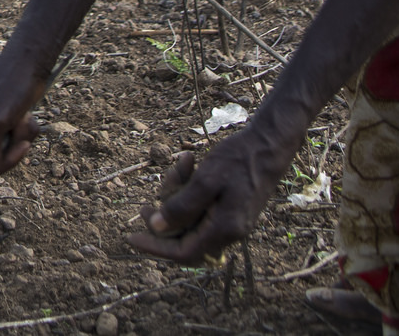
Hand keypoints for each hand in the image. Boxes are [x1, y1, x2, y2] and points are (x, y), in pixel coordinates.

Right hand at [0, 56, 46, 214]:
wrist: (28, 65)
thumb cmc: (9, 89)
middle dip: (7, 159)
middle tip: (22, 144)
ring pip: (2, 157)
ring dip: (18, 145)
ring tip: (24, 125)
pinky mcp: (2, 126)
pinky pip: (12, 145)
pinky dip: (23, 136)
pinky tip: (26, 119)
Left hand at [126, 129, 292, 262]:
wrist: (268, 145)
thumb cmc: (239, 160)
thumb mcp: (206, 180)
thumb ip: (181, 208)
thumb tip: (156, 228)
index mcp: (224, 230)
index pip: (183, 253)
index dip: (155, 247)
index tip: (130, 237)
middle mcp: (228, 232)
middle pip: (183, 235)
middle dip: (164, 213)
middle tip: (152, 192)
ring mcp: (229, 221)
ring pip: (188, 218)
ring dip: (177, 191)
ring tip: (181, 163)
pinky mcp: (228, 209)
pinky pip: (198, 205)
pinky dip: (188, 187)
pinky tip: (188, 161)